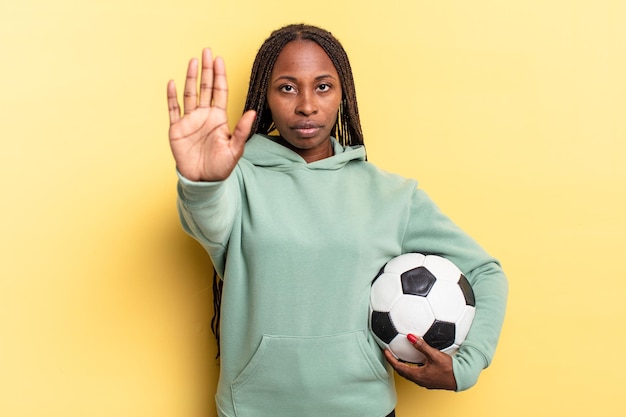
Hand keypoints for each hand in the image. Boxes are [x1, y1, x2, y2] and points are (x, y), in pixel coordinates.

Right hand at [167, 48, 255, 181]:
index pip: (219, 92)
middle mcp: (204, 116)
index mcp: (218, 118)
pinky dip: (172, 96)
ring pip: (190, 94)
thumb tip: (252, 112)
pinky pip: (173, 110)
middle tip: (207, 51)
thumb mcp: (235, 149)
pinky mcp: (177, 129)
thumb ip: (241, 130)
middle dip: (206, 70)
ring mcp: (190, 121)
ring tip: (193, 61)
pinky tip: (172, 83)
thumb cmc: (221, 167)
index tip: (219, 60)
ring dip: (191, 78)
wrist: (203, 181)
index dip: (219, 76)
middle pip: (205, 88)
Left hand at [384, 334, 456, 390]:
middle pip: (402, 371)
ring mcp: (425, 381)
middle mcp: (419, 380)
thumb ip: (421, 346)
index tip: (385, 351)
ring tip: (400, 356)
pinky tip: (416, 360)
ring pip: (409, 373)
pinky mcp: (430, 380)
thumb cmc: (449, 369)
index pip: (398, 367)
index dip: (390, 359)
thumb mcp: (434, 355)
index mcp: (417, 375)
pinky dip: (412, 366)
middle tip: (390, 353)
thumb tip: (410, 336)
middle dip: (395, 362)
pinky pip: (417, 373)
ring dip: (403, 365)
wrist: (461, 378)